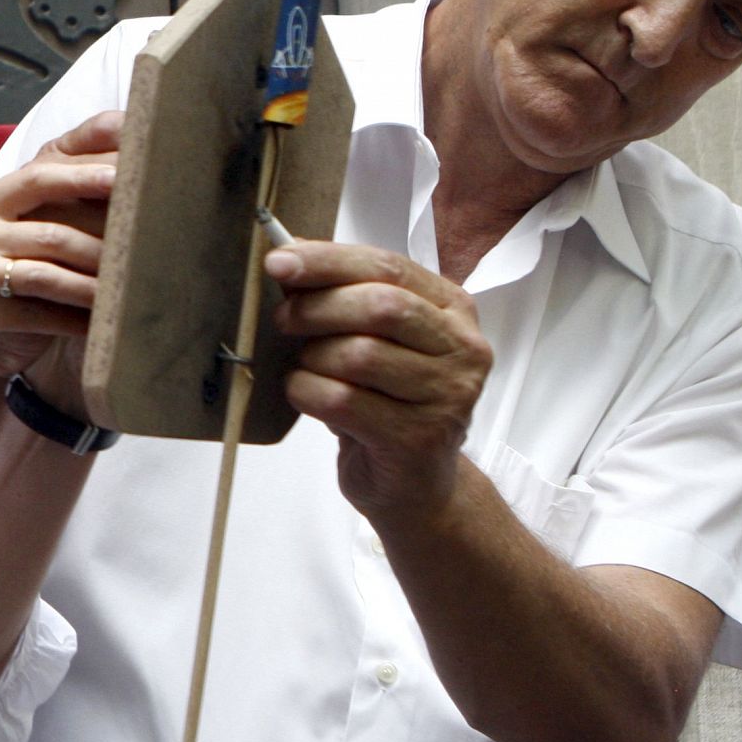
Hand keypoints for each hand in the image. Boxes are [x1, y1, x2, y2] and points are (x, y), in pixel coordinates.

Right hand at [0, 111, 124, 381]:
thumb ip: (20, 219)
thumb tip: (92, 213)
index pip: (39, 168)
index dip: (85, 162)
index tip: (128, 159)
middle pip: (43, 198)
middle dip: (94, 192)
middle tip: (141, 199)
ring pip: (46, 263)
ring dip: (92, 279)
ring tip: (130, 284)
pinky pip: (33, 313)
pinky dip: (70, 322)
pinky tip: (98, 328)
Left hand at [265, 241, 492, 514]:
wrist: (415, 486)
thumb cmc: (386, 403)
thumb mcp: (372, 340)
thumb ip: (342, 296)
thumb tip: (288, 255)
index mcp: (453, 309)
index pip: (388, 267)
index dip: (328, 260)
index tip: (278, 261)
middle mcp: (462, 349)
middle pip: (380, 306)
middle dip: (318, 307)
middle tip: (283, 320)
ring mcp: (447, 396)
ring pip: (360, 354)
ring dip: (313, 357)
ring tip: (304, 366)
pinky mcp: (420, 438)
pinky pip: (344, 401)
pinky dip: (308, 391)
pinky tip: (304, 392)